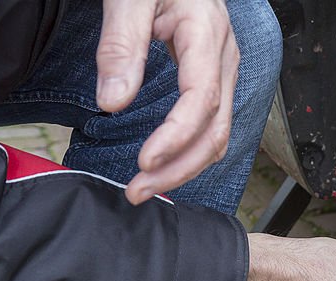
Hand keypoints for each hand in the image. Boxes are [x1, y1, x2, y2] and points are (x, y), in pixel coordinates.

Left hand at [96, 0, 239, 204]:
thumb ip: (120, 46)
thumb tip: (112, 102)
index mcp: (207, 35)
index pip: (202, 100)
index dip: (176, 137)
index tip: (144, 161)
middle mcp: (223, 59)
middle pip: (216, 130)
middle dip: (179, 169)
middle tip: (137, 190)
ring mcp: (221, 71)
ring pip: (217, 135)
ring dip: (184, 168)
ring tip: (144, 186)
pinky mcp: (211, 79)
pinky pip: (210, 126)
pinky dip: (188, 153)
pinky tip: (162, 166)